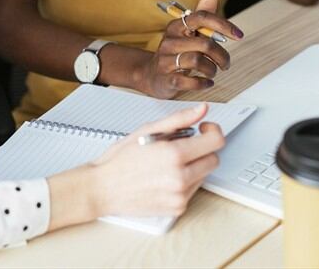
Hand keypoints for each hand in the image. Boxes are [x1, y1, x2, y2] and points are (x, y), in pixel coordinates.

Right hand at [91, 104, 224, 217]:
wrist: (102, 188)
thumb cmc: (120, 160)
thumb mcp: (147, 131)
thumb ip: (179, 119)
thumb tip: (201, 110)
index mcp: (174, 154)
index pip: (215, 141)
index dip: (212, 131)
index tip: (203, 129)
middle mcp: (180, 177)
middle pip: (214, 159)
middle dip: (202, 149)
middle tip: (183, 146)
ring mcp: (180, 196)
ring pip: (204, 175)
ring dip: (193, 166)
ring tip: (168, 163)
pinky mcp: (177, 208)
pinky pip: (193, 190)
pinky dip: (185, 182)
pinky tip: (165, 177)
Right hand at [137, 0, 242, 98]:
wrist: (150, 75)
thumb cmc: (176, 52)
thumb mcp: (187, 34)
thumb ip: (202, 17)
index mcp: (176, 27)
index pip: (201, 18)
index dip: (223, 25)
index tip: (239, 35)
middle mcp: (169, 41)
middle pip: (204, 44)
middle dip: (221, 55)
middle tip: (225, 63)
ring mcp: (166, 61)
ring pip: (197, 61)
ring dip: (212, 69)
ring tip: (212, 72)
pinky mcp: (166, 79)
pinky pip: (188, 81)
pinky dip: (202, 83)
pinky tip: (206, 83)